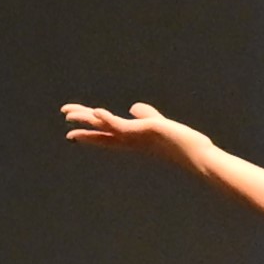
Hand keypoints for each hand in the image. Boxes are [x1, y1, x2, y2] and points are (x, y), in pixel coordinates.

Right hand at [60, 101, 202, 161]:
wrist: (198, 157)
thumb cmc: (182, 144)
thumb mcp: (159, 125)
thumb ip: (145, 116)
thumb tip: (133, 107)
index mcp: (134, 140)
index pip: (107, 136)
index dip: (90, 134)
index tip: (71, 134)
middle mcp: (132, 140)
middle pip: (102, 131)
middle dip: (83, 124)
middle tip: (64, 115)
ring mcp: (137, 136)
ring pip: (107, 127)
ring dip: (88, 118)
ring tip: (69, 113)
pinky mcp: (147, 130)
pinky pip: (123, 125)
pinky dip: (108, 118)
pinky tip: (96, 111)